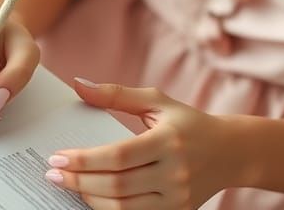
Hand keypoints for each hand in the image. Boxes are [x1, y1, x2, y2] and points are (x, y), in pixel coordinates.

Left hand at [43, 78, 238, 207]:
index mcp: (168, 140)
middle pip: (116, 186)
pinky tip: (93, 199)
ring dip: (90, 199)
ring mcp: (176, 199)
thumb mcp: (157, 101)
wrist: (230, 152)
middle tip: (53, 174)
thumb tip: (78, 85)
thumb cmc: (187, 122)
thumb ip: (117, 94)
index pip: (118, 156)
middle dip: (79, 181)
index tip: (57, 158)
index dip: (84, 160)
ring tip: (70, 185)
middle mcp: (174, 172)